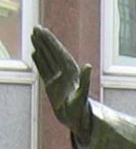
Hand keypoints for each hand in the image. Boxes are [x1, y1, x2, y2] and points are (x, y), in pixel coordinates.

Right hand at [31, 27, 91, 143]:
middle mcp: (64, 73)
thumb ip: (85, 80)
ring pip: (47, 59)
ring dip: (41, 47)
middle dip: (45, 41)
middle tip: (36, 27)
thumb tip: (88, 65)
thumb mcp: (83, 95)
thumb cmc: (81, 109)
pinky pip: (44, 70)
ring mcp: (58, 78)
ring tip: (34, 36)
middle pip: (53, 53)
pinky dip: (39, 61)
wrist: (77, 120)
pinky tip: (35, 53)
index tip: (44, 31)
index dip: (51, 42)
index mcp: (71, 72)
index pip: (59, 53)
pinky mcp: (52, 85)